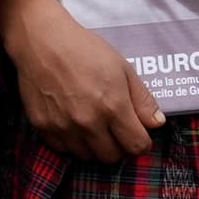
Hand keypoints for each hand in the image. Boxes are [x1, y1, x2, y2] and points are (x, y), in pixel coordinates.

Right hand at [2, 0, 157, 162]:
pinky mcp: (43, 127)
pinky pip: (62, 149)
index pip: (136, 146)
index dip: (141, 142)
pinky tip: (71, 123)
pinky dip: (70, 142)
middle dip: (118, 147)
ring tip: (92, 126)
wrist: (41, 40)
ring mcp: (63, 127)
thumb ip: (142, 99)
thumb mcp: (122, 68)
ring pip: (87, 157)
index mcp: (113, 107)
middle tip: (114, 130)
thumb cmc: (85, 49)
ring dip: (94, 146)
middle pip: (111, 157)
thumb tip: (157, 123)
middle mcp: (88, 122)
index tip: (137, 134)